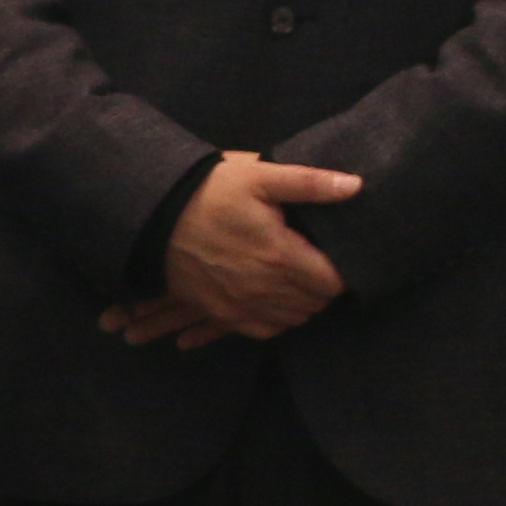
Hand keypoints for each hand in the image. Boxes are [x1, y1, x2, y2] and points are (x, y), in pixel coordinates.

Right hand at [101, 152, 359, 347]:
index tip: (331, 251)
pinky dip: (275, 318)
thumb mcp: (258, 176)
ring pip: (292, 319)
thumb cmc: (207, 191)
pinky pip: (263, 330)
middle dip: (322, 284)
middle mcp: (263, 289)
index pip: (334, 282)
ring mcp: (239, 305)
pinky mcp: (219, 312)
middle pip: (315, 303)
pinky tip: (270, 296)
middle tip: (313, 259)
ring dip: (300, 302)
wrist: (148, 216)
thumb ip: (310, 183)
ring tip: (293, 276)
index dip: (341, 268)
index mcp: (281, 256)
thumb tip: (357, 186)